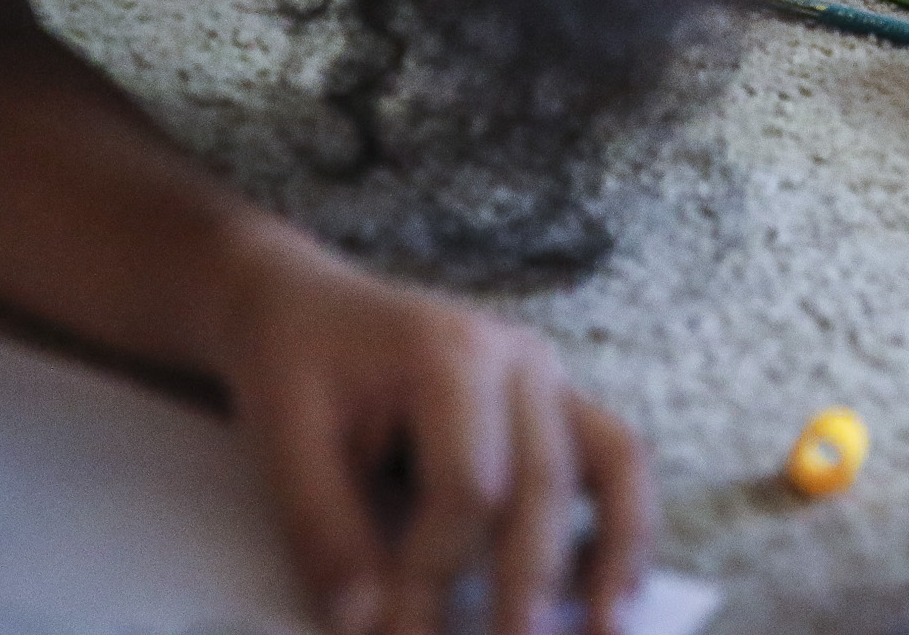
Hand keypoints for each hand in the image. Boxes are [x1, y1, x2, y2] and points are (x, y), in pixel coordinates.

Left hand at [209, 234, 651, 634]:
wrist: (305, 306)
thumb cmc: (297, 369)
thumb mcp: (283, 443)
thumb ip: (327, 533)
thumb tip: (367, 625)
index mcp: (449, 353)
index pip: (466, 484)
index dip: (434, 572)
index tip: (395, 633)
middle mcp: (518, 358)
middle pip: (541, 483)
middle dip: (525, 586)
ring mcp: (548, 376)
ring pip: (612, 463)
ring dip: (615, 553)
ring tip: (603, 629)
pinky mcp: (557, 403)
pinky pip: (615, 461)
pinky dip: (625, 525)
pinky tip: (615, 588)